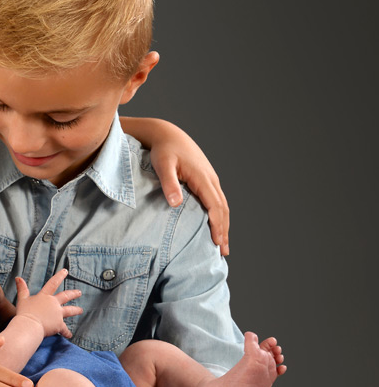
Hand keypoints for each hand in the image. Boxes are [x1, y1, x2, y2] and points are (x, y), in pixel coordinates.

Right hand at [13, 271, 81, 338]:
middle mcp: (53, 303)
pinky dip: (67, 332)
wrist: (29, 326)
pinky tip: (69, 335)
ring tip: (81, 310)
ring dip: (76, 310)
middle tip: (79, 292)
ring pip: (69, 311)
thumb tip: (18, 277)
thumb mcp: (22, 299)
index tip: (66, 271)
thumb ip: (22, 288)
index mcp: (44, 296)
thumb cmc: (24, 313)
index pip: (53, 283)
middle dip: (73, 294)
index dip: (59, 276)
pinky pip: (64, 329)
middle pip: (65, 296)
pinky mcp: (59, 324)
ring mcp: (58, 314)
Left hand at [147, 122, 229, 255]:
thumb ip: (169, 184)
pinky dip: (219, 215)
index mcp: (202, 178)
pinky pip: (216, 200)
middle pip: (223, 209)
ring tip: (221, 244)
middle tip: (222, 252)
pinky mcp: (205, 179)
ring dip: (224, 224)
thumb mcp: (163, 165)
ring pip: (222, 205)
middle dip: (224, 230)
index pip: (215, 207)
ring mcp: (210, 179)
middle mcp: (210, 179)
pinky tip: (215, 225)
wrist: (167, 134)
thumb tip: (176, 204)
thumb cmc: (163, 150)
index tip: (216, 243)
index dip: (217, 226)